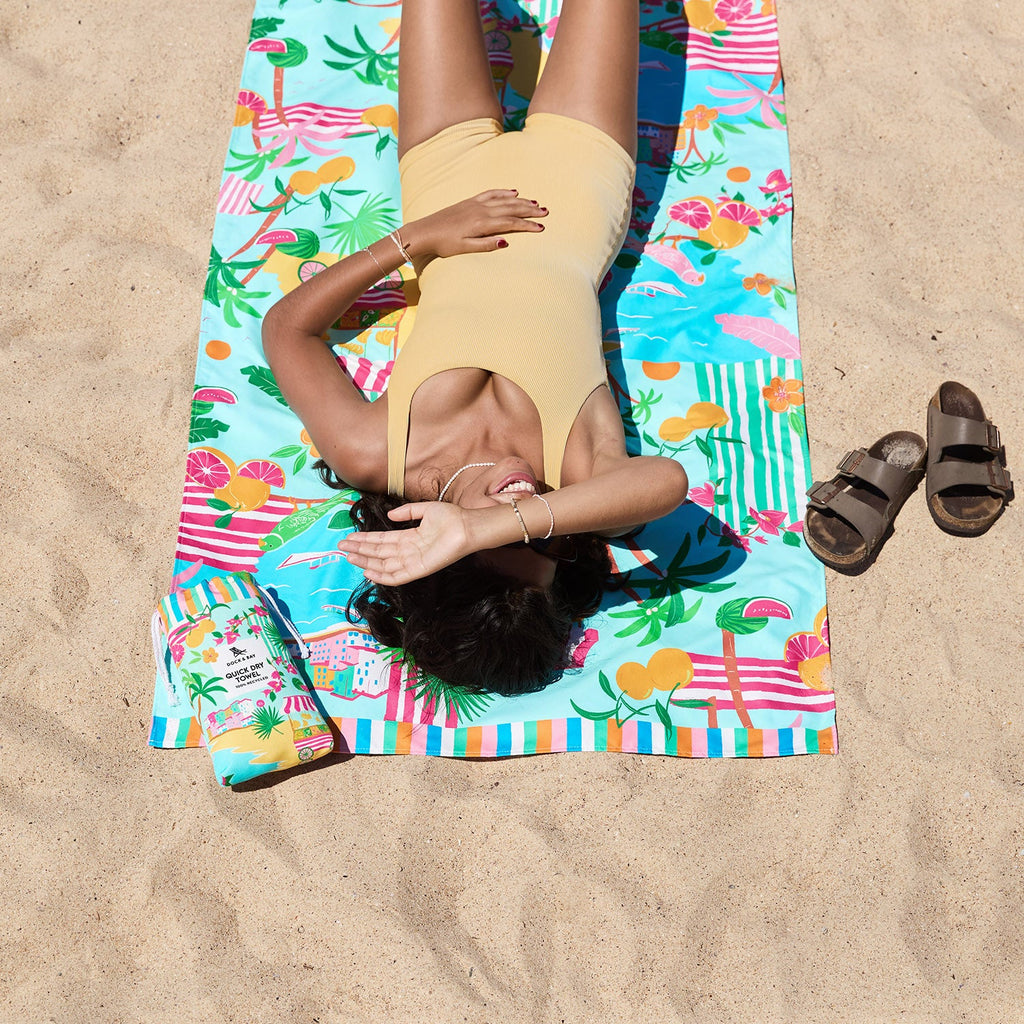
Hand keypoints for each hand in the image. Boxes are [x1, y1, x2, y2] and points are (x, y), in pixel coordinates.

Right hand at [337, 501, 475, 584]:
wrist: (467, 527)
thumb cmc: (451, 518)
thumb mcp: (425, 510)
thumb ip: (407, 512)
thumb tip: (390, 514)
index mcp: (410, 537)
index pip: (382, 541)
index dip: (365, 540)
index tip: (349, 537)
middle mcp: (409, 551)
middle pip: (379, 552)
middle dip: (360, 550)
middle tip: (341, 547)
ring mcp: (413, 561)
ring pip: (384, 564)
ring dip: (366, 561)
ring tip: (349, 556)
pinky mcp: (420, 569)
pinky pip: (398, 576)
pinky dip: (382, 576)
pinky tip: (368, 572)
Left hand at [402, 189, 546, 258]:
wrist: (424, 231)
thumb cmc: (444, 244)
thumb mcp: (464, 248)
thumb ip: (486, 245)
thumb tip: (506, 241)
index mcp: (482, 224)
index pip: (510, 223)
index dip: (527, 225)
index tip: (541, 228)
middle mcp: (481, 211)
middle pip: (511, 209)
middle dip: (529, 210)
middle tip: (545, 212)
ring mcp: (475, 204)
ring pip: (503, 200)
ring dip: (520, 200)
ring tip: (535, 203)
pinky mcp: (469, 201)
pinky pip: (490, 194)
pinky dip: (503, 192)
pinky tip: (513, 191)